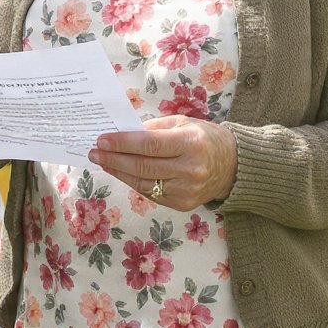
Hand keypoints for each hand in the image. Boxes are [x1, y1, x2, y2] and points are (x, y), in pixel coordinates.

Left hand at [89, 115, 237, 210]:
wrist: (232, 166)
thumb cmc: (204, 138)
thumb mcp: (183, 123)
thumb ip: (154, 128)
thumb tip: (122, 133)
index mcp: (191, 143)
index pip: (149, 145)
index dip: (122, 143)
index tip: (102, 139)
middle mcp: (190, 170)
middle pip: (143, 166)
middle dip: (114, 158)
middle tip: (95, 151)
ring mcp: (186, 190)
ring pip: (143, 183)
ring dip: (118, 172)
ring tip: (103, 161)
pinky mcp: (182, 204)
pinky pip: (150, 193)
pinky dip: (132, 182)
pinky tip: (120, 172)